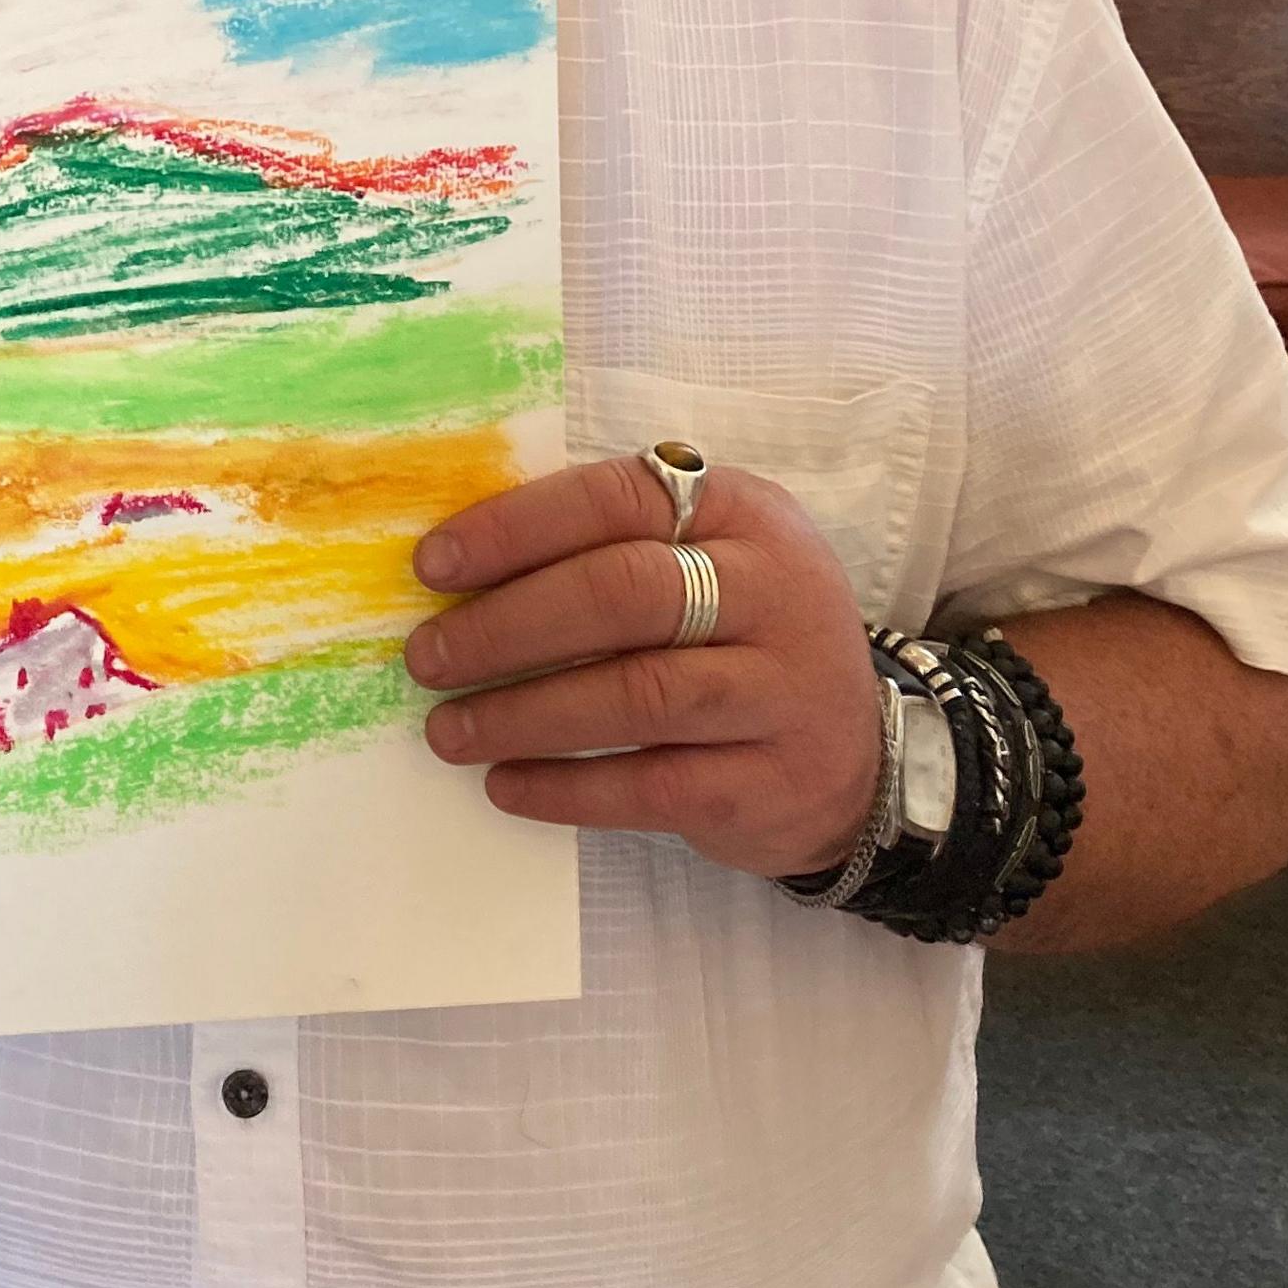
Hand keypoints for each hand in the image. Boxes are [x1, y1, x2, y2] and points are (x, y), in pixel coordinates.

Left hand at [404, 453, 882, 882]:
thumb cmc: (742, 640)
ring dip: (523, 713)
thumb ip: (611, 546)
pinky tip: (506, 785)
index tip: (432, 566)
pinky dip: (565, 788)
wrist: (859, 760)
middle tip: (428, 657)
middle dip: (508, 625)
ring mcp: (781, 691)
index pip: (616, 499)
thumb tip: (460, 566)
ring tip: (449, 729)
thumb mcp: (709, 561)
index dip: (515, 529)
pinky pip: (650, 785)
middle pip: (622, 595)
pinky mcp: (769, 783)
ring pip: (636, 694)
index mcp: (743, 513)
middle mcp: (773, 592)